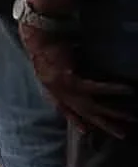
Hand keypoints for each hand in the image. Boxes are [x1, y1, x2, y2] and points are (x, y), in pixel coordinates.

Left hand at [19, 22, 136, 138]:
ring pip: (91, 106)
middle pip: (82, 112)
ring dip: (113, 112)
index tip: (85, 131)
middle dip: (102, 124)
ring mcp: (61, 87)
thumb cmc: (46, 42)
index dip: (75, 120)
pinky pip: (95, 88)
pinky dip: (112, 90)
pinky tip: (128, 91)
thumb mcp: (54, 62)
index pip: (64, 109)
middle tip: (121, 134)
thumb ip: (66, 72)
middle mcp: (55, 91)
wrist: (37, 32)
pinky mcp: (69, 79)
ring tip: (132, 117)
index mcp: (50, 88)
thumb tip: (79, 71)